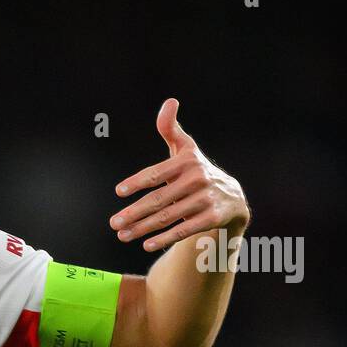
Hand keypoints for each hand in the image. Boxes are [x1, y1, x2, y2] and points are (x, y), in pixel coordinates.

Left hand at [110, 98, 249, 251]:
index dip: (137, 182)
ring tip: (122, 235)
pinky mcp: (212, 217)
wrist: (232, 198)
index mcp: (187, 161)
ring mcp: (205, 199)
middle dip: (133, 213)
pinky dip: (164, 238)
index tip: (119, 192)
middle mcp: (198, 179)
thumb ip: (171, 129)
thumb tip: (170, 101)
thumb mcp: (187, 149)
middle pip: (158, 199)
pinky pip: (183, 229)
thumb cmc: (197, 171)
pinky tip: (145, 244)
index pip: (157, 173)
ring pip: (167, 217)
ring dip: (142, 228)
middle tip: (113, 223)